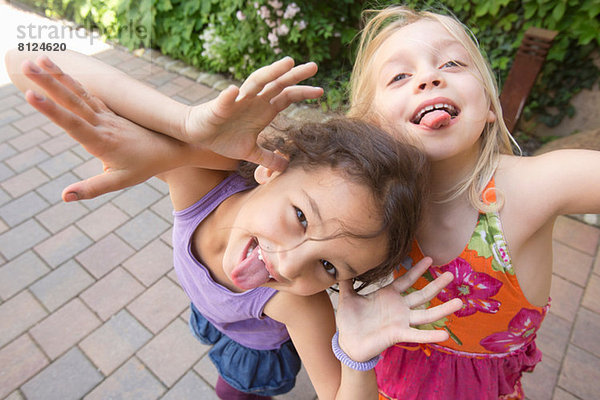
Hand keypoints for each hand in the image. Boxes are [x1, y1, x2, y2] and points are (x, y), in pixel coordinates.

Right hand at [21, 58, 202, 200]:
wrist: (170, 149)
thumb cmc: (145, 166)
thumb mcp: (120, 181)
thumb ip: (92, 188)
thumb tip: (64, 197)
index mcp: (101, 140)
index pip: (72, 124)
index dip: (51, 110)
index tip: (31, 95)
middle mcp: (102, 123)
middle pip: (72, 100)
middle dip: (48, 83)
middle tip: (26, 65)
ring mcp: (107, 115)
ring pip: (80, 93)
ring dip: (59, 76)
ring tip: (38, 58)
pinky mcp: (110, 111)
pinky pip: (88, 94)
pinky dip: (73, 82)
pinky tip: (60, 70)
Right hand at [184, 57, 322, 170]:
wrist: (197, 134)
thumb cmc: (223, 138)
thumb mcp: (250, 151)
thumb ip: (267, 157)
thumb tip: (284, 167)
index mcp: (263, 109)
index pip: (287, 96)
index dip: (303, 92)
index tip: (321, 91)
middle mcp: (253, 100)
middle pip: (277, 83)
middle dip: (295, 74)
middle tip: (314, 66)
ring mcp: (237, 100)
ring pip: (256, 82)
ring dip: (271, 72)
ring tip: (286, 63)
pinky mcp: (218, 107)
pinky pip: (224, 100)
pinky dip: (229, 95)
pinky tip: (233, 90)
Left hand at [335, 257, 462, 361]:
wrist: (347, 342)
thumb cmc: (349, 321)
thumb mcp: (347, 297)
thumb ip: (347, 280)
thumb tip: (341, 263)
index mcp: (388, 296)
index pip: (406, 279)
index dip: (417, 270)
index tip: (429, 259)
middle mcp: (398, 307)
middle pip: (422, 294)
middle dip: (436, 284)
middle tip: (451, 274)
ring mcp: (401, 321)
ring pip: (426, 313)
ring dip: (443, 309)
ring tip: (459, 302)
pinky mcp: (399, 334)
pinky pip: (418, 334)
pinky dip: (432, 335)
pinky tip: (446, 334)